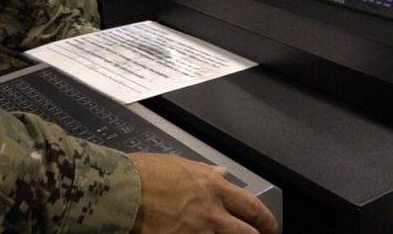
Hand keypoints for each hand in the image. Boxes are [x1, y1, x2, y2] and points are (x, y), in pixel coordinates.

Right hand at [128, 153, 278, 233]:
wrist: (122, 190)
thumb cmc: (146, 174)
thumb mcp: (182, 165)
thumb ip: (206, 173)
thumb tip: (221, 173)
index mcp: (214, 188)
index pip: (252, 207)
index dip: (266, 220)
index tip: (269, 226)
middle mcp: (212, 213)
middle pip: (248, 233)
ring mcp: (198, 233)